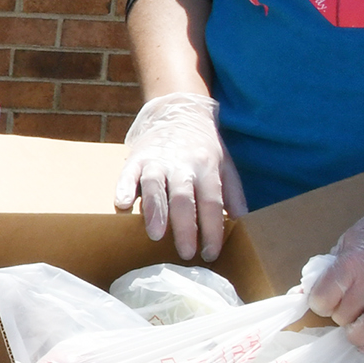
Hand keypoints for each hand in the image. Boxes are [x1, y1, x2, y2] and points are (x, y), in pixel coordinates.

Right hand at [115, 92, 246, 261]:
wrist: (178, 109)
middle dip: (185, 228)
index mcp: (207, 167)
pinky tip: (121, 205)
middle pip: (184, 198)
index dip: (212, 229)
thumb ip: (232, 190)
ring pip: (155, 186)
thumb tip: (242, 218)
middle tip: (186, 253)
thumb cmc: (203, 143)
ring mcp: (157, 159)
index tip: (211, 252)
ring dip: (155, 211)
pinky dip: (123, 188)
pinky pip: (128, 174)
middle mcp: (183, 164)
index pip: (212, 202)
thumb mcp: (226, 162)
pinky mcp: (137, 157)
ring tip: (155, 234)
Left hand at [304, 195, 363, 351]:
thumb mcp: (347, 241)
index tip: (324, 302)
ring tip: (353, 332)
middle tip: (344, 309)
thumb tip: (304, 292)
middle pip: (343, 315)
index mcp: (351, 263)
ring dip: (356, 336)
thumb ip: (329, 267)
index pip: (322, 298)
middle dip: (339, 316)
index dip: (319, 304)